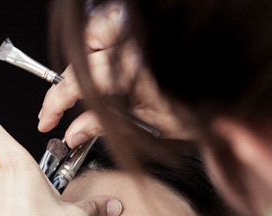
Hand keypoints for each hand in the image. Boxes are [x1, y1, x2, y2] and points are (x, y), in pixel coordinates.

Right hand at [37, 8, 190, 147]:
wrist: (224, 94)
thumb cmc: (198, 110)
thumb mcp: (148, 127)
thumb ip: (104, 127)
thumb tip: (74, 133)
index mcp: (134, 72)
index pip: (79, 83)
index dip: (55, 103)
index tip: (47, 120)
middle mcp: (134, 45)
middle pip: (80, 54)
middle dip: (67, 83)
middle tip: (62, 107)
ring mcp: (137, 33)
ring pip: (93, 31)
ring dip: (84, 57)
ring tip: (88, 87)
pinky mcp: (141, 29)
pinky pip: (111, 26)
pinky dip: (101, 44)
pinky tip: (106, 67)